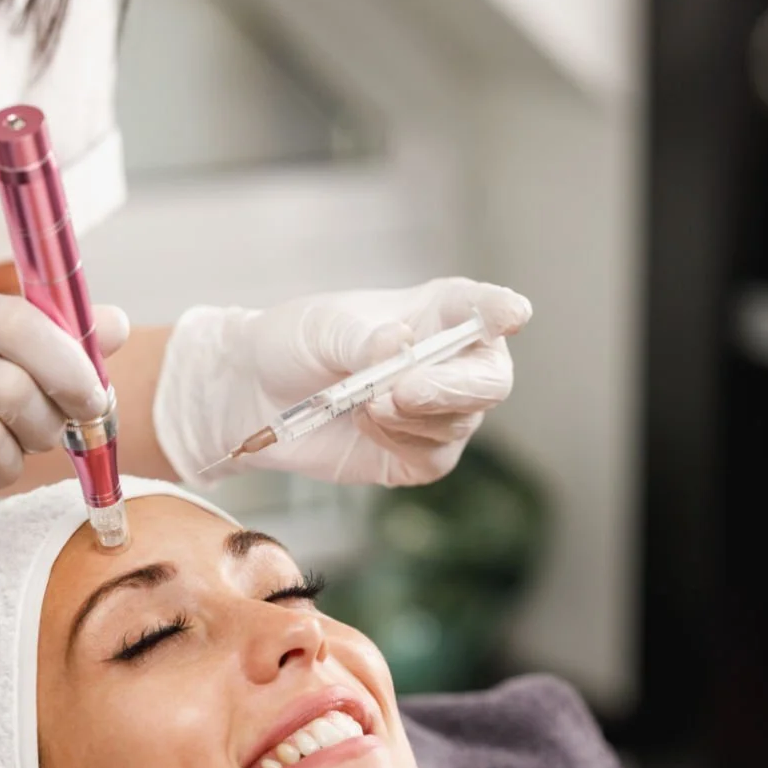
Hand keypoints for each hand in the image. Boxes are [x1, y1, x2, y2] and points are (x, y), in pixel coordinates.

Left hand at [152, 277, 531, 488]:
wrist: (256, 396)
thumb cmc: (294, 344)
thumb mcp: (321, 329)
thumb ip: (361, 338)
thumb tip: (396, 344)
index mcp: (438, 313)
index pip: (483, 309)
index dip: (501, 312)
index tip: (512, 315)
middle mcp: (451, 361)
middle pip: (490, 380)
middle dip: (452, 388)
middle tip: (401, 391)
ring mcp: (440, 411)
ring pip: (459, 423)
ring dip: (409, 418)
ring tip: (360, 404)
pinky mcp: (420, 453)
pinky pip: (433, 457)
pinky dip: (398, 443)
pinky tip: (364, 425)